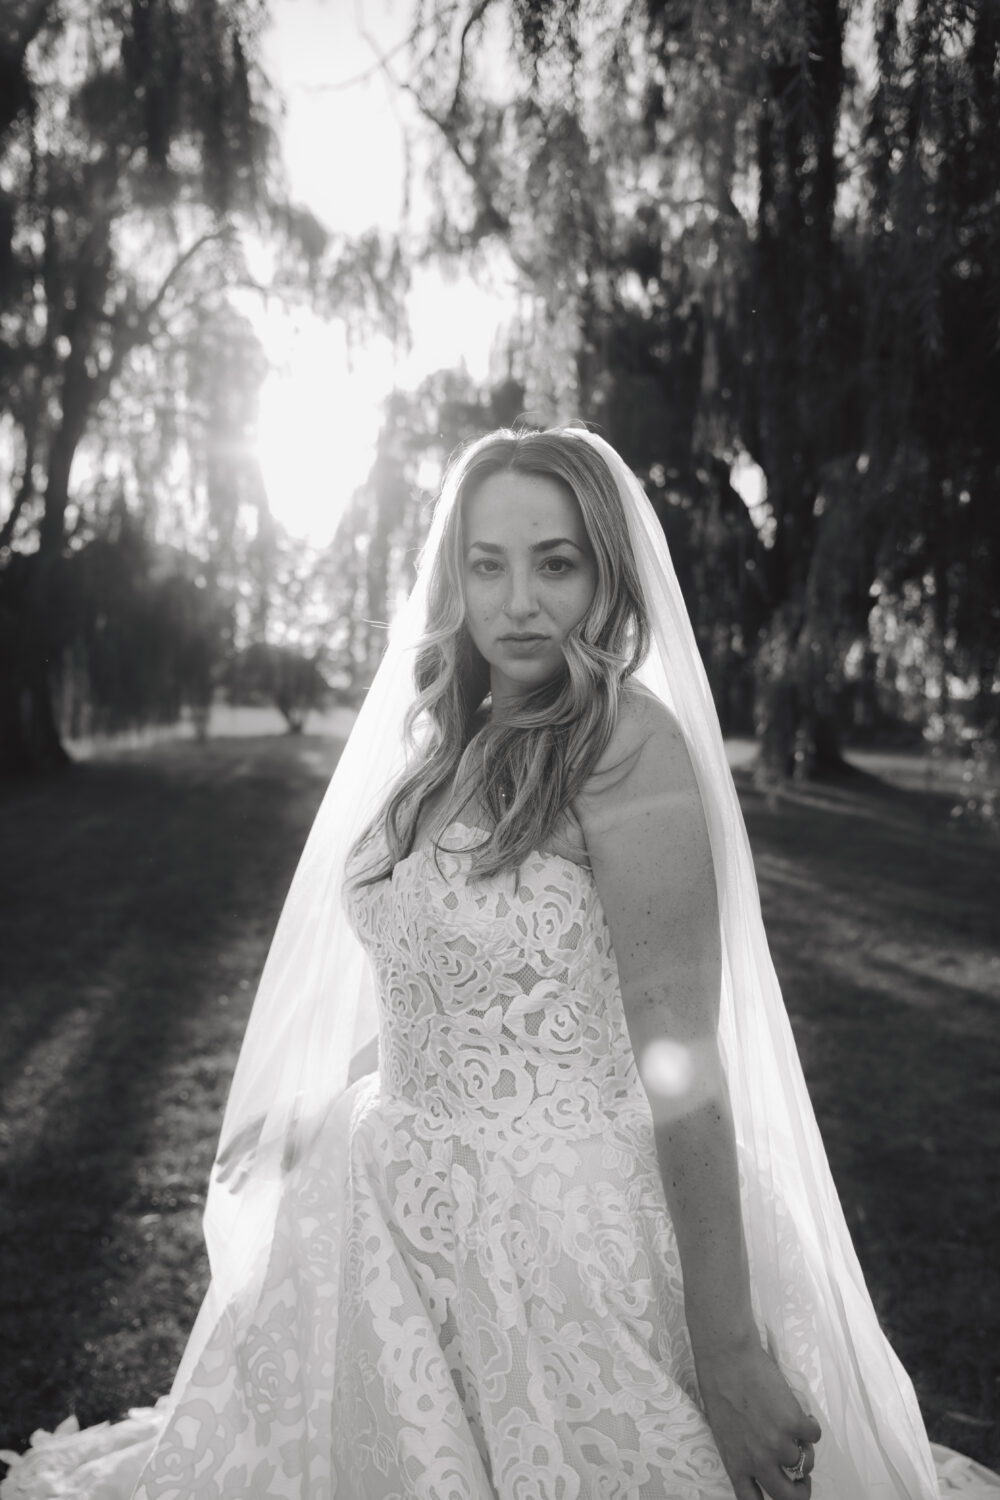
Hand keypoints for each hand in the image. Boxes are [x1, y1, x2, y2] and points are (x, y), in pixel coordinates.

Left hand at [695, 1336, 821, 1499]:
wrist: (727, 1358)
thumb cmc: (718, 1388)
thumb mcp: (723, 1432)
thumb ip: (742, 1452)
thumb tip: (763, 1461)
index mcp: (736, 1464)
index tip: (779, 1491)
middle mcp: (759, 1461)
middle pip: (788, 1496)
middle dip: (801, 1491)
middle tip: (803, 1479)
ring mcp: (778, 1443)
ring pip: (804, 1461)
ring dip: (805, 1449)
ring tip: (796, 1430)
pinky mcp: (794, 1422)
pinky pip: (814, 1435)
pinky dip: (811, 1426)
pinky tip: (800, 1413)